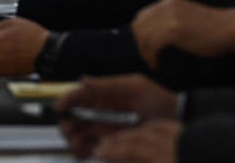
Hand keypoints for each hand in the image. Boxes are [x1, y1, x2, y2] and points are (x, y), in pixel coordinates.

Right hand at [56, 74, 177, 156]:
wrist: (176, 118)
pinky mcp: (110, 144)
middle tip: (71, 133)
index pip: (76, 96)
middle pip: (72, 119)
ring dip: (74, 141)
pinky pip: (91, 149)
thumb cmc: (157, 98)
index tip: (59, 109)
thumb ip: (107, 84)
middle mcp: (99, 112)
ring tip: (79, 147)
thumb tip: (82, 80)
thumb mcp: (134, 86)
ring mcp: (104, 129)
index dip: (65, 101)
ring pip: (78, 136)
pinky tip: (87, 153)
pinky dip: (84, 152)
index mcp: (101, 95)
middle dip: (67, 126)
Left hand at [131, 0, 234, 68]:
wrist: (232, 27)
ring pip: (142, 36)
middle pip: (138, 25)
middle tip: (150, 58)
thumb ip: (171, 20)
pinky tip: (158, 64)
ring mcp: (169, 17)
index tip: (148, 49)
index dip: (141, 34)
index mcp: (168, 2)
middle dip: (140, 43)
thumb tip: (157, 35)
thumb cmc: (215, 28)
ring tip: (154, 63)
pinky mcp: (174, 30)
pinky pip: (151, 44)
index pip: (142, 16)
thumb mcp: (187, 17)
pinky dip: (151, 56)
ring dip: (145, 52)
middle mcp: (165, 6)